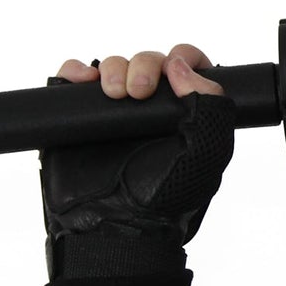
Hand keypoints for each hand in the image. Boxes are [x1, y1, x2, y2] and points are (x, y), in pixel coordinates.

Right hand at [41, 41, 234, 279]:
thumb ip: (212, 110)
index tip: (173, 69)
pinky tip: (81, 79)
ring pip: (113, 65)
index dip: (184, 57)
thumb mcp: (206, 155)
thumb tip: (182, 68)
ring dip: (113, 68)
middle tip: (137, 93)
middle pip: (148, 60)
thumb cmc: (165, 200)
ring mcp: (113, 113)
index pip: (190, 67)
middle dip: (143, 64)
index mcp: (187, 114)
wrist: (115, 228)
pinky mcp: (78, 118)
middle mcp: (152, 109)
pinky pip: (73, 81)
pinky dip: (74, 71)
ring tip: (113, 95)